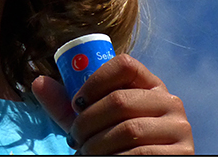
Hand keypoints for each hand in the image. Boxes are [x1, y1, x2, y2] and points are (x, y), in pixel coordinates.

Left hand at [32, 54, 193, 154]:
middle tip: (74, 137)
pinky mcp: (180, 154)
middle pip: (120, 100)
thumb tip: (38, 81)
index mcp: (151, 86)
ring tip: (86, 153)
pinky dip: (113, 160)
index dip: (95, 80)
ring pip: (128, 130)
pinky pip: (138, 154)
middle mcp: (170, 103)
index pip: (125, 64)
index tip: (77, 102)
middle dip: (88, 121)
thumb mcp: (94, 125)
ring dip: (96, 145)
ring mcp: (179, 129)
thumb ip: (68, 107)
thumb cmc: (116, 147)